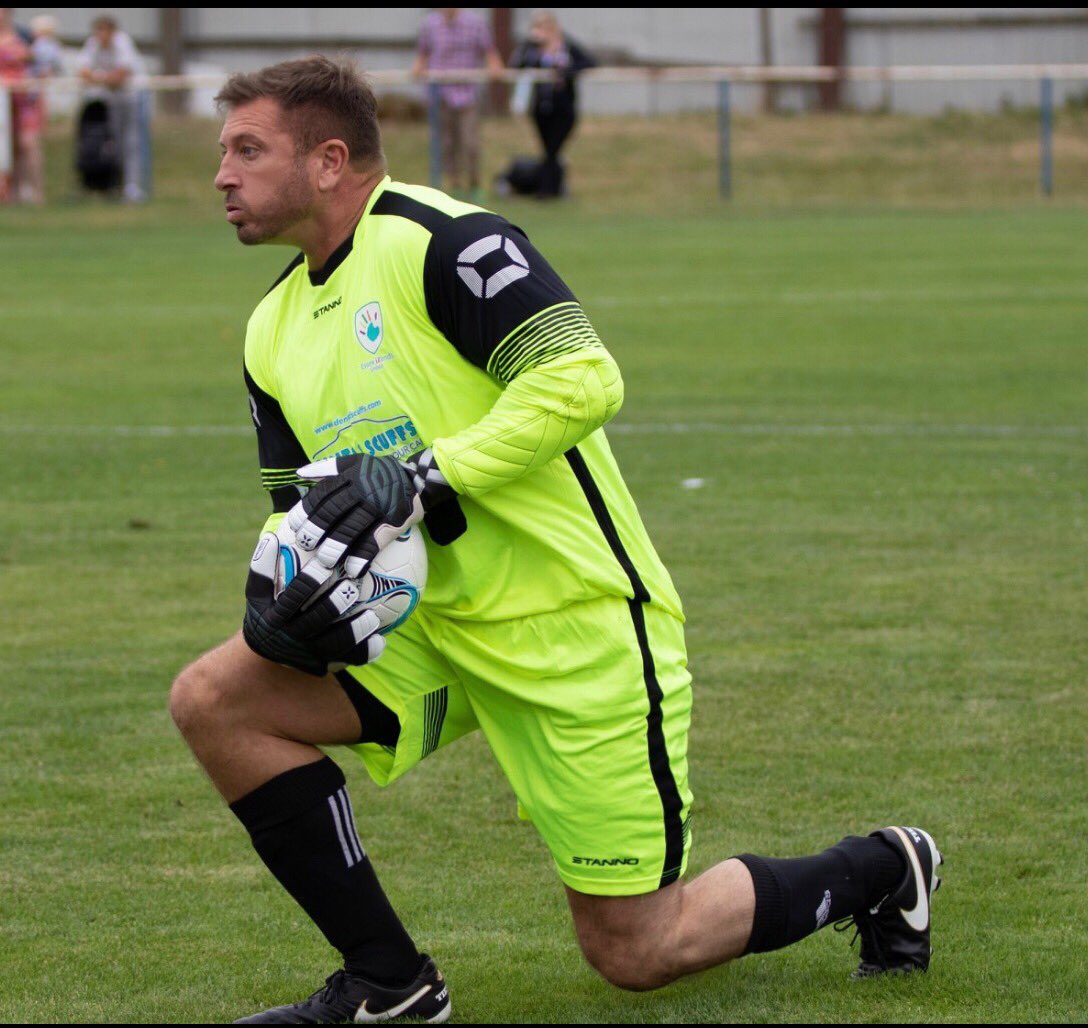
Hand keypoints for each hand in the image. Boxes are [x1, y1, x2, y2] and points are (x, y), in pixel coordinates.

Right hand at [242, 532, 385, 676]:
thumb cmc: (271, 606)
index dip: (308, 583)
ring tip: (372, 616)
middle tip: (352, 587)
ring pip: (333, 646)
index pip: (291, 598)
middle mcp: (290, 638)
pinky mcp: (324, 665)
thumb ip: (264, 565)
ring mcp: (308, 654)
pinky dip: (365, 651)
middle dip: (333, 605)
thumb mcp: (259, 589)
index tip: (324, 565)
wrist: (271, 648)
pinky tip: (381, 639)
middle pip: (314, 623)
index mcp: (274, 617)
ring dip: (354, 631)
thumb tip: (273, 537)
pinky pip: (348, 660)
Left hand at [287, 448, 451, 577]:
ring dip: (336, 546)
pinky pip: (375, 541)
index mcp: (350, 476)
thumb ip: (328, 468)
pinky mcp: (394, 522)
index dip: (306, 510)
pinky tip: (353, 571)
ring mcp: (379, 506)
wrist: (419, 480)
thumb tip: (299, 473)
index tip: (294, 526)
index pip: (323, 493)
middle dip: (317, 529)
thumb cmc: (380, 473)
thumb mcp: (356, 462)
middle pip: (334, 511)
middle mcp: (363, 490)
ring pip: (352, 527)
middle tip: (306, 545)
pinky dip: (363, 557)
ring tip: (325, 562)